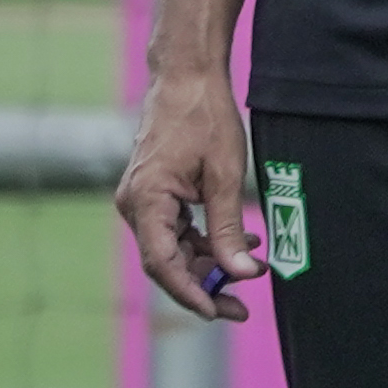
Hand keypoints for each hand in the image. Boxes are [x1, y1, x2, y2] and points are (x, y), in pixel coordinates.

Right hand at [116, 67, 264, 321]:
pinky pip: (176, 231)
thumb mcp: (225, 175)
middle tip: (241, 307)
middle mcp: (135, 204)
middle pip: (166, 262)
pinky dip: (205, 241)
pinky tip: (239, 245)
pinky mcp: (153, 194)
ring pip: (173, 249)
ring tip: (251, 272)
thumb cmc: (205, 117)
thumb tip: (240, 273)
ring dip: (209, 263)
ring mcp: (142, 200)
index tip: (217, 311)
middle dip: (204, 285)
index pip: (163, 263)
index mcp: (146, 200)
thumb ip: (228, 227)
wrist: (186, 76)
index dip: (189, 292)